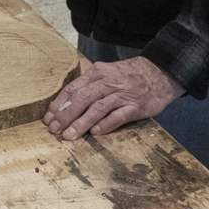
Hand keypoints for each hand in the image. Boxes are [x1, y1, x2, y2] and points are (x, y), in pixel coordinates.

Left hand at [43, 56, 181, 140]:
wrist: (160, 73)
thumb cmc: (129, 76)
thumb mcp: (107, 73)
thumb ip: (89, 85)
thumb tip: (66, 103)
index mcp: (98, 73)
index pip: (73, 89)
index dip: (59, 104)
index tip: (49, 118)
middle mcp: (108, 83)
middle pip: (82, 99)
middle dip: (66, 116)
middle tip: (54, 130)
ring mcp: (122, 95)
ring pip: (97, 108)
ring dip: (81, 123)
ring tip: (69, 136)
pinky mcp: (135, 106)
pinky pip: (118, 116)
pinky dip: (106, 124)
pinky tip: (95, 133)